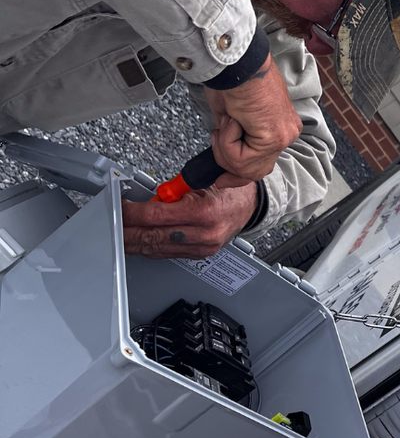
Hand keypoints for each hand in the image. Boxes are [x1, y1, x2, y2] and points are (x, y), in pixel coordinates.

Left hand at [123, 185, 258, 257]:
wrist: (250, 207)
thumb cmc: (228, 191)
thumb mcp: (200, 183)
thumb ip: (172, 193)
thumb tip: (146, 201)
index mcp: (204, 212)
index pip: (156, 216)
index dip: (132, 213)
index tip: (119, 209)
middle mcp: (204, 234)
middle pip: (153, 237)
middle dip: (127, 231)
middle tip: (111, 225)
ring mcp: (202, 248)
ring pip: (157, 249)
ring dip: (135, 243)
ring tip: (119, 235)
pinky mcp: (200, 255)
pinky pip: (167, 253)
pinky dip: (150, 247)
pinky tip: (139, 243)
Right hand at [206, 54, 301, 186]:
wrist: (235, 64)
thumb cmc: (232, 79)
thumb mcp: (229, 116)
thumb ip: (232, 138)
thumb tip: (222, 155)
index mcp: (279, 126)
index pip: (263, 163)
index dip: (238, 173)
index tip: (221, 179)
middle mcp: (287, 133)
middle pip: (256, 171)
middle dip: (228, 162)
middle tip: (217, 140)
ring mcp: (283, 136)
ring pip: (244, 166)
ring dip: (225, 146)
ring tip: (227, 121)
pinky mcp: (274, 138)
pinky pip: (240, 158)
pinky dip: (226, 140)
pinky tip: (233, 119)